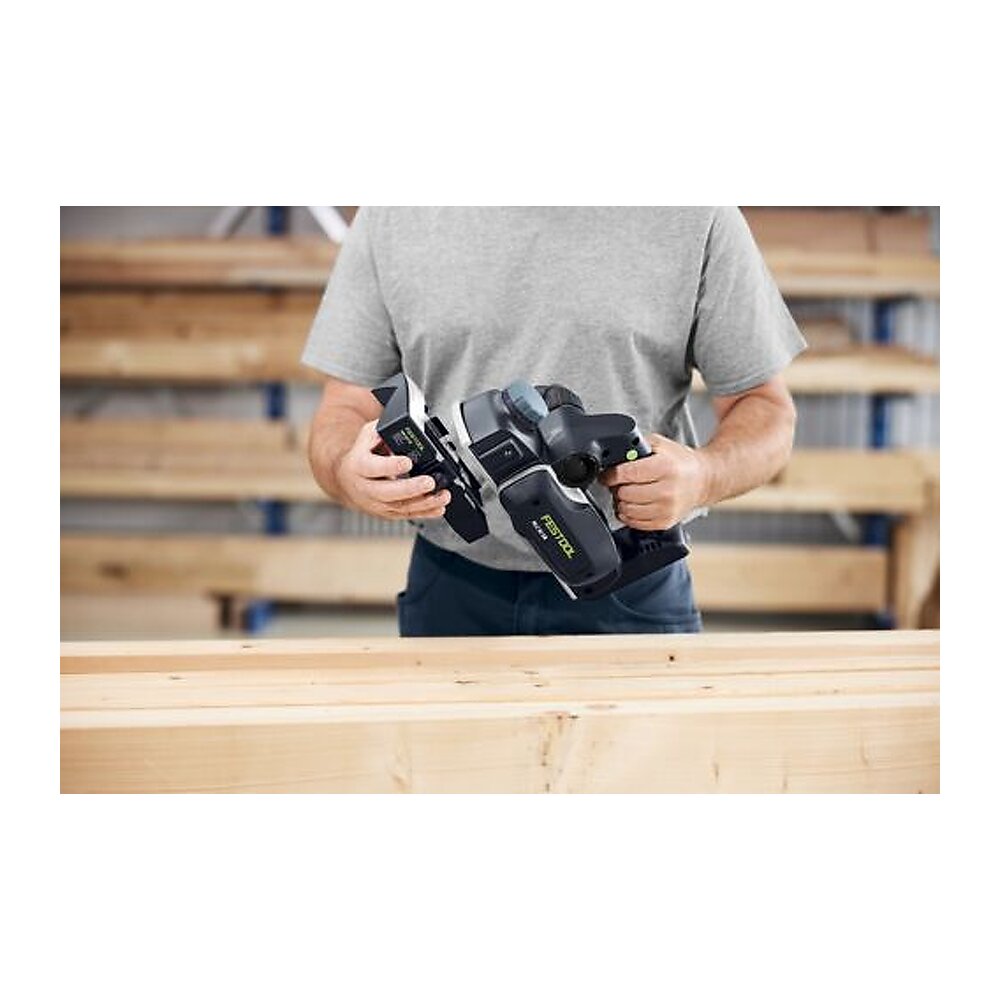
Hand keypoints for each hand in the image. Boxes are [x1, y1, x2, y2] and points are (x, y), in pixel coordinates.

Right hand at [335, 420, 449, 520]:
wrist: (346, 480)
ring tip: (442, 495)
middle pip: (388, 492)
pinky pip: (407, 515)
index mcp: (359, 466)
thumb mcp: (366, 436)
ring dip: (424, 503)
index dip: (391, 466)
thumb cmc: (361, 456)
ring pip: (400, 507)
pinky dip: (425, 512)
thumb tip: (400, 425)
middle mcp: (366, 488)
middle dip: (411, 488)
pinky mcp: (387, 513)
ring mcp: (376, 503)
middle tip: (430, 482)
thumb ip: (381, 430)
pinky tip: (439, 507)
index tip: (407, 461)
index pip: (374, 468)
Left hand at [600, 433, 710, 529]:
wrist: (702, 481)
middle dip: (618, 488)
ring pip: (627, 510)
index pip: (627, 474)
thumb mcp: (660, 445)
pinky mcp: (665, 522)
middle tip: (621, 483)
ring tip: (628, 493)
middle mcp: (667, 490)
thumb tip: (615, 456)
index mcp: (665, 467)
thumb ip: (637, 447)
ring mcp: (666, 509)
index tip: (608, 475)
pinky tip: (633, 505)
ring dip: (622, 502)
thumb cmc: (680, 463)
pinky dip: (629, 515)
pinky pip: (635, 523)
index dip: (612, 475)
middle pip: (625, 493)